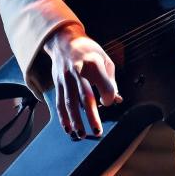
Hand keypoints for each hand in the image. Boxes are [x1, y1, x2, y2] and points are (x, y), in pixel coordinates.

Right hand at [43, 23, 121, 138]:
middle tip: (98, 131)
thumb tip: (116, 99)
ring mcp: (65, 78)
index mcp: (94, 63)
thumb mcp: (104, 59)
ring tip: (82, 134)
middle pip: (85, 96)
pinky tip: (68, 128)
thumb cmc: (89, 51)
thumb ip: (111, 80)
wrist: (64, 41)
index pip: (104, 84)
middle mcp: (78, 71)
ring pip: (70, 102)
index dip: (109, 96)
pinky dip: (63, 117)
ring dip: (75, 120)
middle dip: (92, 115)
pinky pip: (59, 102)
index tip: (110, 101)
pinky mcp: (57, 83)